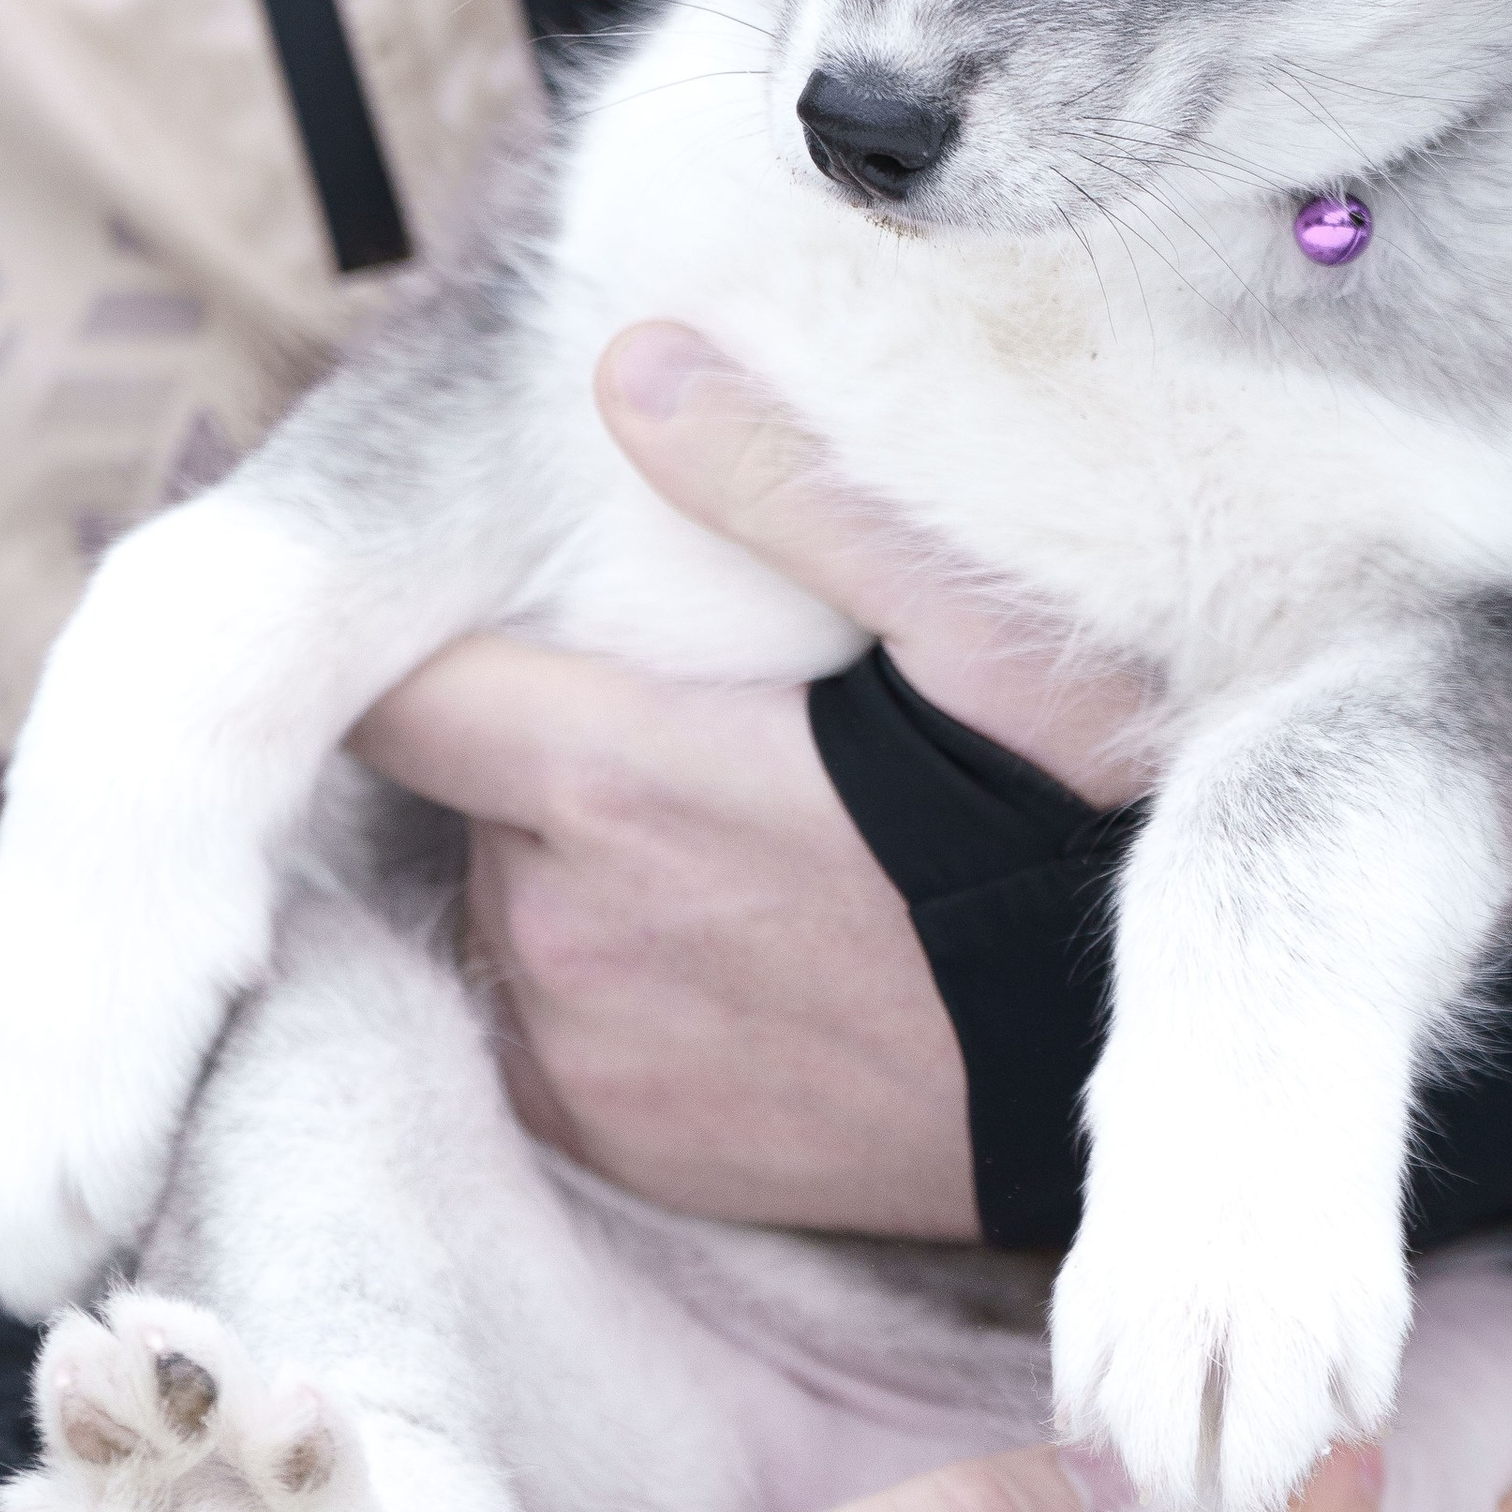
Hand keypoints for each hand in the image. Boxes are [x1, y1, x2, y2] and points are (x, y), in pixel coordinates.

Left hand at [352, 324, 1149, 1234]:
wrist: (1116, 1057)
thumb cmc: (1057, 826)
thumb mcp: (974, 621)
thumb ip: (788, 482)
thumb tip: (630, 365)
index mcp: (612, 782)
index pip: (396, 692)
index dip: (423, 647)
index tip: (492, 624)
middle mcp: (562, 931)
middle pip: (469, 799)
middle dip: (541, 758)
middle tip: (683, 735)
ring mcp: (583, 1055)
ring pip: (505, 914)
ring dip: (569, 876)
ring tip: (726, 858)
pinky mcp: (618, 1146)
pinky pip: (542, 1034)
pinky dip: (596, 991)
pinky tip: (722, 963)